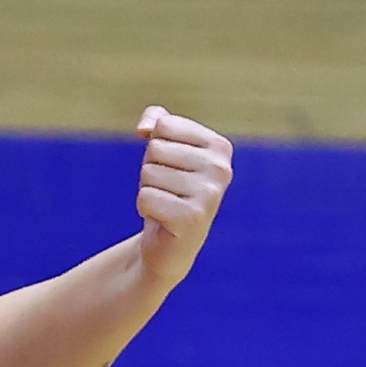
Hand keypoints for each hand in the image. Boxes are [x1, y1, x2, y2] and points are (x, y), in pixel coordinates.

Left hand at [134, 106, 232, 288]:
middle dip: (150, 170)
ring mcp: (209, 194)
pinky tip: (162, 218)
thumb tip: (144, 128)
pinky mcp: (192, 218)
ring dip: (147, 190)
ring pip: (148, 174)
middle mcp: (221, 169)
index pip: (165, 125)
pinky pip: (146, 197)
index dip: (156, 147)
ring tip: (165, 204)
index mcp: (219, 147)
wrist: (170, 244)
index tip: (170, 168)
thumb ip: (157, 122)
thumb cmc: (167, 191)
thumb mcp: (163, 151)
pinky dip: (145, 208)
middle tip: (166, 190)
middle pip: (155, 149)